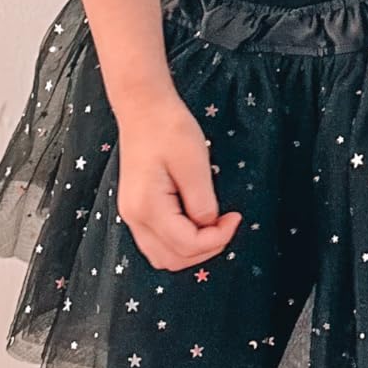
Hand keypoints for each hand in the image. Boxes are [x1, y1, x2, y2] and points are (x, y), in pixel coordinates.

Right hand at [115, 90, 241, 271]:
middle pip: (173, 259)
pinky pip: (157, 242)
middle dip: (205, 249)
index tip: (236, 217)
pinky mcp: (136, 209)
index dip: (218, 238)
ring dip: (191, 250)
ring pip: (163, 256)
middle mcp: (134, 217)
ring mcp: (132, 215)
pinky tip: (196, 223)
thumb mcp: (194, 163)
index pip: (187, 244)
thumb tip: (210, 226)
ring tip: (213, 227)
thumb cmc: (169, 128)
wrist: (143, 108)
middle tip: (226, 225)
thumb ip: (203, 202)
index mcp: (148, 207)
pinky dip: (179, 243)